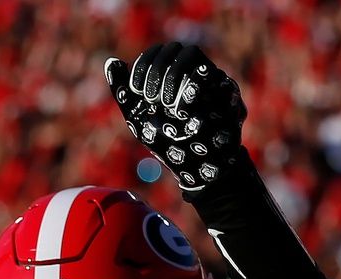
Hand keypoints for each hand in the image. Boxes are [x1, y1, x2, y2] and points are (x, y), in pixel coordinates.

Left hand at [105, 42, 246, 194]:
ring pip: (195, 58)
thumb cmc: (166, 141)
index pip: (158, 51)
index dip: (145, 65)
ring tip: (168, 106)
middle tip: (151, 98)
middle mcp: (193, 71)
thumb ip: (124, 91)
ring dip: (175, 77)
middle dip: (159, 71)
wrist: (197, 167)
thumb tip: (111, 61)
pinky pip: (216, 78)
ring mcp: (212, 79)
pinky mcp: (229, 93)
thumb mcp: (139, 117)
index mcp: (171, 73)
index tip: (137, 90)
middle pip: (177, 49)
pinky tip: (185, 113)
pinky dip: (195, 92)